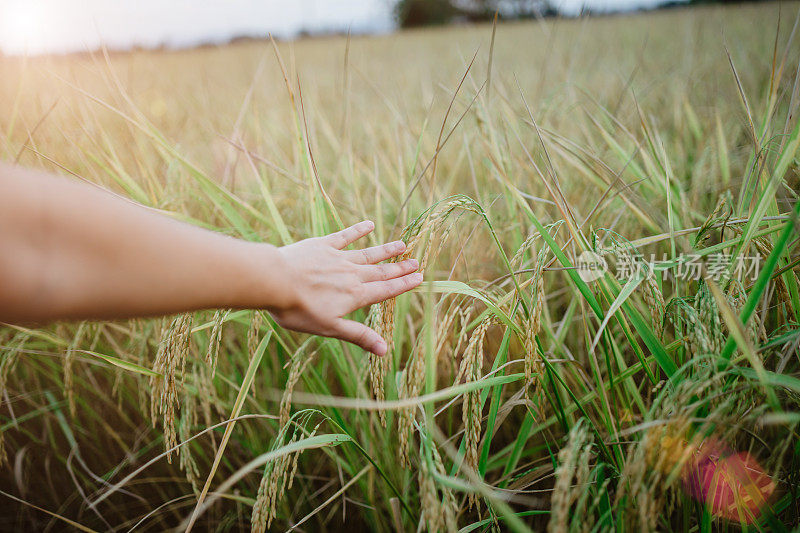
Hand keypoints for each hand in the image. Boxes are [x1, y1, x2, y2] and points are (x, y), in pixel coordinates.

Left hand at [270, 220, 420, 355]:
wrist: (274, 281)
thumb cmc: (299, 310)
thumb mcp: (330, 328)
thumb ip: (359, 336)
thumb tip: (385, 351)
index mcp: (355, 296)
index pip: (385, 290)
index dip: (403, 284)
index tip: (419, 278)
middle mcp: (352, 274)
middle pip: (381, 271)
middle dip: (399, 268)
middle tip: (417, 262)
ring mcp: (338, 257)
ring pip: (368, 253)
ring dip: (386, 250)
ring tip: (402, 244)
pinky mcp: (322, 245)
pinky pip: (344, 236)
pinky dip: (358, 231)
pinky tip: (369, 225)